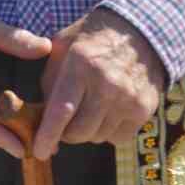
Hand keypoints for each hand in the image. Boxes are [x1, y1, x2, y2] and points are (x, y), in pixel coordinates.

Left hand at [32, 8, 166, 160]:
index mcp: (80, 65)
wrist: (138, 33)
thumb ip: (49, 84)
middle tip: (62, 123)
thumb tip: (41, 124)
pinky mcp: (145, 109)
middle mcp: (107, 84)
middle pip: (79, 132)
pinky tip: (105, 112)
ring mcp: (129, 98)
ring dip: (86, 131)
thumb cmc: (88, 42)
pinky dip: (107, 131)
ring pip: (98, 137)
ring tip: (86, 110)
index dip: (48, 136)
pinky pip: (118, 137)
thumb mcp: (60, 50)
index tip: (40, 152)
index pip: (61, 110)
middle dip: (65, 134)